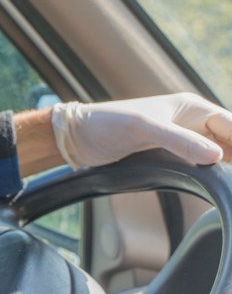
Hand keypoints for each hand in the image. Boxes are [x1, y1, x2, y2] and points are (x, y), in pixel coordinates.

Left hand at [52, 93, 231, 168]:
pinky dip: (211, 173)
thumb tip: (217, 156)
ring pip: (219, 154)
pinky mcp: (172, 156)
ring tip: (227, 184)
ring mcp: (183, 140)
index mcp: (192, 107)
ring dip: (226, 167)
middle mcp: (192, 122)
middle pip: (230, 140)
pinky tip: (216, 185)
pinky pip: (201, 165)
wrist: (78, 137)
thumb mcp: (145, 129)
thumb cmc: (108, 123)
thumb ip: (180, 141)